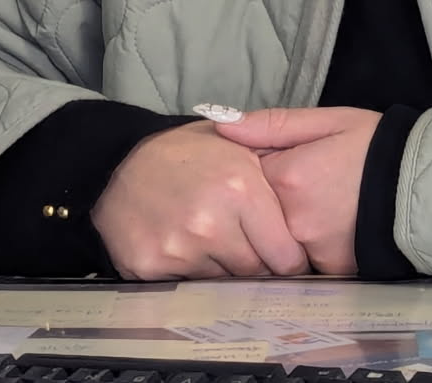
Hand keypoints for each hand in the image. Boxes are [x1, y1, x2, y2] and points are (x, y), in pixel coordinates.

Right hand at [91, 120, 309, 280]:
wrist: (119, 164)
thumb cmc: (187, 153)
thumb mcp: (237, 144)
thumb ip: (275, 168)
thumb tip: (311, 201)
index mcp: (242, 188)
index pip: (285, 255)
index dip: (288, 257)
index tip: (284, 255)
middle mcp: (213, 222)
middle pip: (256, 272)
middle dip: (257, 263)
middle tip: (246, 244)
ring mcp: (181, 248)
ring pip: (224, 282)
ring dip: (223, 268)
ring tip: (212, 241)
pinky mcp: (152, 268)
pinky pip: (189, 287)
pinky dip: (192, 274)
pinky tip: (185, 248)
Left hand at [215, 106, 381, 274]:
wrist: (423, 182)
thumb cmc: (374, 145)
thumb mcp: (327, 121)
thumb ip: (272, 124)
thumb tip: (222, 124)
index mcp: (286, 176)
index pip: (241, 179)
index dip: (251, 171)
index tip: (271, 164)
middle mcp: (291, 218)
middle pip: (255, 217)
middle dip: (265, 204)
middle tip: (297, 186)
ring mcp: (310, 249)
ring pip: (276, 243)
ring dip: (284, 228)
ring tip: (313, 206)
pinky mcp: (330, 270)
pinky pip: (303, 261)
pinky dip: (308, 247)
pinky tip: (327, 227)